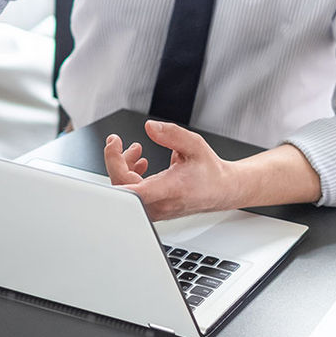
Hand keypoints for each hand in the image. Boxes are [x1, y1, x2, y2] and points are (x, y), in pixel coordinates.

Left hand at [103, 120, 234, 219]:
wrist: (221, 190)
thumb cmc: (210, 171)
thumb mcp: (195, 145)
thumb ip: (172, 134)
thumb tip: (149, 127)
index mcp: (170, 189)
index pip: (132, 188)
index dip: (115, 165)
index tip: (114, 145)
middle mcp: (159, 203)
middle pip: (121, 186)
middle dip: (115, 160)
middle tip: (116, 141)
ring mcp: (154, 209)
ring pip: (125, 190)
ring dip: (123, 166)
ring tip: (135, 150)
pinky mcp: (152, 209)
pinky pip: (132, 194)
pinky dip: (130, 176)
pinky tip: (139, 164)